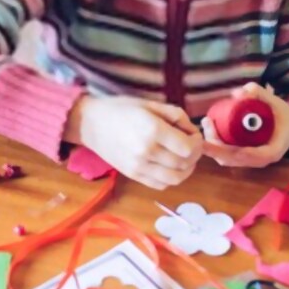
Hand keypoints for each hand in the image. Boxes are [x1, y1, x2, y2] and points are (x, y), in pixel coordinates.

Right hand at [65, 96, 202, 189]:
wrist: (91, 123)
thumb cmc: (121, 109)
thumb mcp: (150, 104)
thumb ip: (176, 115)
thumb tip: (192, 130)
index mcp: (152, 130)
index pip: (188, 148)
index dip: (198, 143)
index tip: (194, 135)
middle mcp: (147, 151)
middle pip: (184, 163)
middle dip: (194, 155)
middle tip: (190, 145)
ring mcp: (139, 167)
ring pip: (175, 178)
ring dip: (186, 170)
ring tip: (183, 158)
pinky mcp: (133, 175)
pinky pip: (161, 185)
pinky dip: (171, 178)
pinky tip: (169, 166)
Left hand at [201, 82, 288, 167]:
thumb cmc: (284, 115)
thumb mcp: (276, 102)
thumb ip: (259, 93)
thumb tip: (237, 93)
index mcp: (272, 150)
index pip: (251, 155)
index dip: (232, 149)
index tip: (218, 136)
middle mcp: (261, 160)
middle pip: (232, 159)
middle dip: (214, 144)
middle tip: (206, 122)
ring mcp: (252, 162)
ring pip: (227, 160)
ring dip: (212, 146)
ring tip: (205, 124)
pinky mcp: (245, 159)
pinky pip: (227, 157)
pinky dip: (216, 147)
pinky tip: (209, 131)